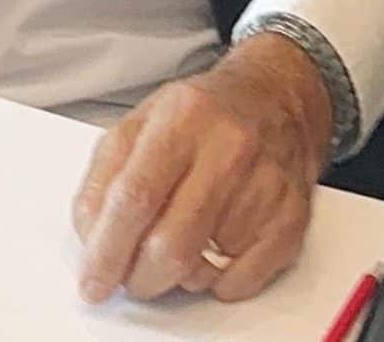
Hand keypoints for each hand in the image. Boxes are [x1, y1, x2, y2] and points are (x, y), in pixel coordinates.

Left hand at [71, 32, 332, 303]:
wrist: (275, 100)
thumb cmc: (201, 116)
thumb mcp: (140, 122)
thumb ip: (106, 176)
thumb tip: (91, 237)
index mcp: (180, 119)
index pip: (134, 197)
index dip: (107, 249)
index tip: (91, 283)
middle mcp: (228, 150)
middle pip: (171, 243)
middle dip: (139, 277)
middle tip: (128, 279)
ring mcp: (265, 186)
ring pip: (206, 266)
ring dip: (177, 276)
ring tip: (172, 249)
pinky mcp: (292, 219)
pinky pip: (243, 278)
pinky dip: (216, 282)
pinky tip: (210, 255)